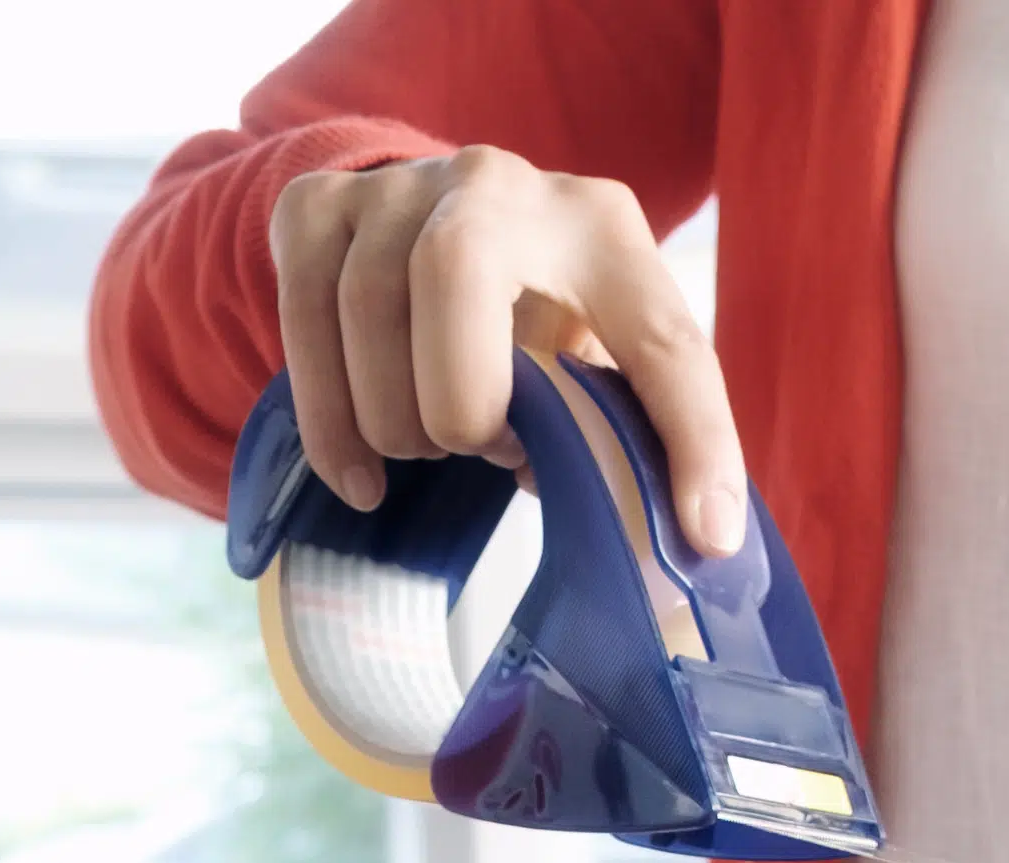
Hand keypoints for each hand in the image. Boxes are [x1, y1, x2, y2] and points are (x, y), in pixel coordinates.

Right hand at [266, 147, 744, 547]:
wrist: (425, 227)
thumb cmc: (531, 319)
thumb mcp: (595, 361)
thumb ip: (627, 430)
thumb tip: (672, 529)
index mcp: (603, 228)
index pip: (665, 337)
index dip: (695, 439)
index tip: (706, 532)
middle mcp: (501, 184)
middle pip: (454, 274)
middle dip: (460, 398)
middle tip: (481, 449)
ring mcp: (399, 186)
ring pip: (367, 304)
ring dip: (395, 417)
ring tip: (431, 450)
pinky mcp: (316, 206)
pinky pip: (302, 315)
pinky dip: (329, 420)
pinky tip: (360, 477)